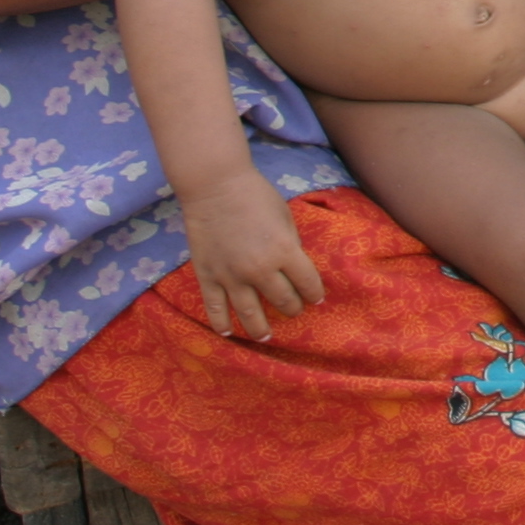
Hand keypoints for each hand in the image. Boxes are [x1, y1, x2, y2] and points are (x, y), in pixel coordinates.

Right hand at [182, 175, 323, 340]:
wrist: (215, 187)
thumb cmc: (256, 196)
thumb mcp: (285, 217)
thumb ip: (291, 245)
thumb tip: (294, 267)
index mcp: (284, 251)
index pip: (307, 283)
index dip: (314, 293)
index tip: (316, 299)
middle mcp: (259, 269)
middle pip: (282, 301)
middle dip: (292, 309)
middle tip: (293, 311)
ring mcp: (231, 276)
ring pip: (249, 314)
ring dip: (261, 329)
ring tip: (266, 337)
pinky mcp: (207, 277)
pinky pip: (215, 308)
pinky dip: (222, 324)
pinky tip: (228, 332)